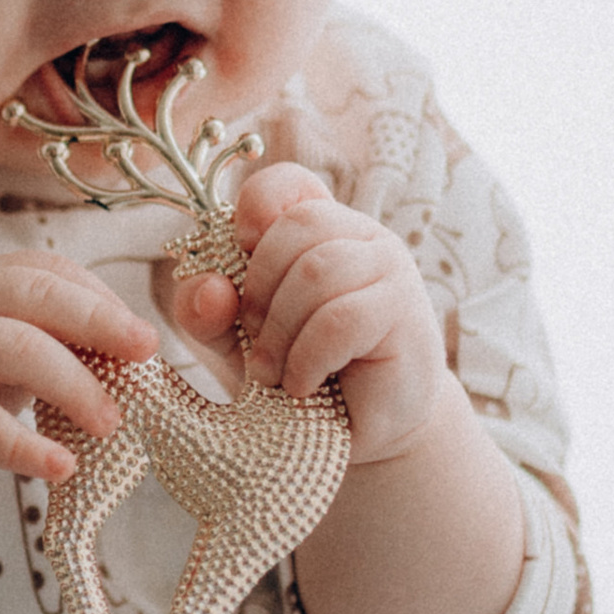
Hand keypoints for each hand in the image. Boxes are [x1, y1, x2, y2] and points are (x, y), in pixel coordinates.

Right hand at [0, 253, 155, 532]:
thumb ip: (50, 339)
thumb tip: (134, 356)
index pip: (48, 269)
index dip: (101, 299)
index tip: (143, 337)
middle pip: (34, 294)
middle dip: (98, 322)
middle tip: (145, 355)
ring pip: (13, 349)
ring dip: (72, 384)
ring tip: (109, 421)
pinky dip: (26, 447)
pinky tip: (60, 466)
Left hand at [171, 164, 450, 466]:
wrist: (357, 431)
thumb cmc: (296, 371)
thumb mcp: (235, 340)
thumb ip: (207, 311)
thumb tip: (209, 289)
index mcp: (320, 228)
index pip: (288, 182)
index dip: (256, 207)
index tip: (240, 249)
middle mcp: (362, 237)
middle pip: (297, 229)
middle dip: (259, 289)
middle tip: (251, 339)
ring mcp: (391, 271)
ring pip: (319, 272)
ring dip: (280, 331)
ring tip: (272, 373)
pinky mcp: (406, 315)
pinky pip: (342, 318)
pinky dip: (307, 357)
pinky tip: (302, 384)